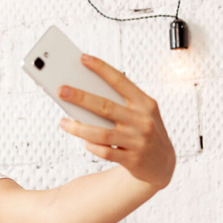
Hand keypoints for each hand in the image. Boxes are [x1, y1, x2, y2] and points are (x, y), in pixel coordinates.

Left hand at [58, 54, 175, 188]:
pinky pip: (104, 151)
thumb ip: (117, 105)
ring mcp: (138, 140)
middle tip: (61, 90)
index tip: (83, 58)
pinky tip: (84, 141)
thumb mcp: (139, 114)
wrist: (161, 163)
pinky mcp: (132, 159)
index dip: (101, 69)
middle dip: (80, 97)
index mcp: (145, 103)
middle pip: (105, 106)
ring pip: (101, 132)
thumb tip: (83, 96)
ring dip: (78, 127)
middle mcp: (143, 120)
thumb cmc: (143, 132)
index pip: (120, 81)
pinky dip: (91, 146)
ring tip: (63, 122)